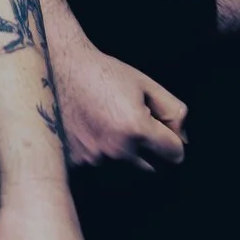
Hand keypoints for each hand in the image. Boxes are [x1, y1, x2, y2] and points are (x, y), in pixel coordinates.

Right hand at [55, 41, 187, 169]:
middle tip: (133, 126)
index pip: (175, 154)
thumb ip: (174, 112)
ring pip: (127, 171)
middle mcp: (116, 149)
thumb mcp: (146, 84)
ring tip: (111, 126)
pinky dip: (102, 156)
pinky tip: (93, 131)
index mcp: (137, 129)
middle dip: (151, 151)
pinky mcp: (76, 163)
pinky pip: (102, 168)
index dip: (172, 139)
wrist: (56, 68)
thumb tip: (182, 140)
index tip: (161, 128)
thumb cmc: (102, 73)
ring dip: (126, 156)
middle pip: (153, 168)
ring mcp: (94, 159)